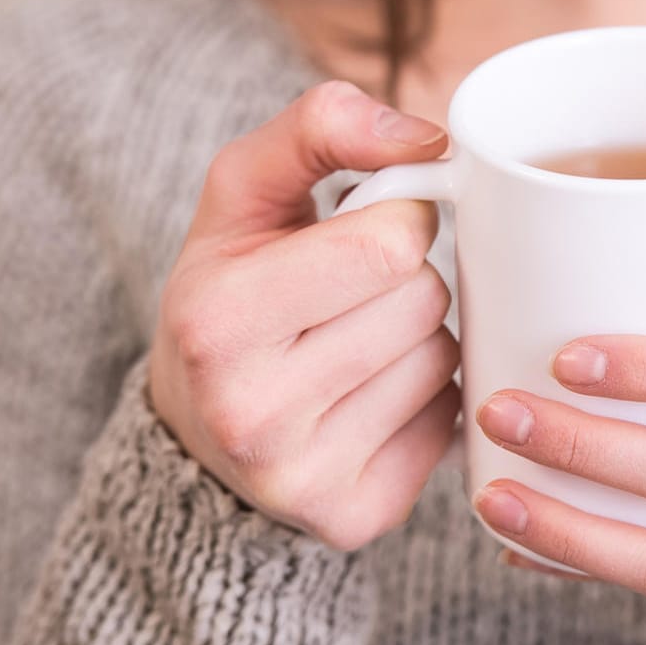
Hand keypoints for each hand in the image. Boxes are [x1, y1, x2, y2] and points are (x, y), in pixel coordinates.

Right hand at [149, 80, 460, 549]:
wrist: (194, 432)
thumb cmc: (231, 288)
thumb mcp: (244, 193)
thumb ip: (322, 126)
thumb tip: (432, 136)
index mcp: (217, 321)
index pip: (388, 243)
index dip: (395, 219)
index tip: (359, 229)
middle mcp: (251, 413)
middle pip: (422, 301)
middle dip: (404, 279)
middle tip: (349, 294)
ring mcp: (302, 478)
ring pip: (444, 359)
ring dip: (419, 336)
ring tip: (354, 342)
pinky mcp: (353, 518)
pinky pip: (451, 420)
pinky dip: (426, 397)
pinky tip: (370, 395)